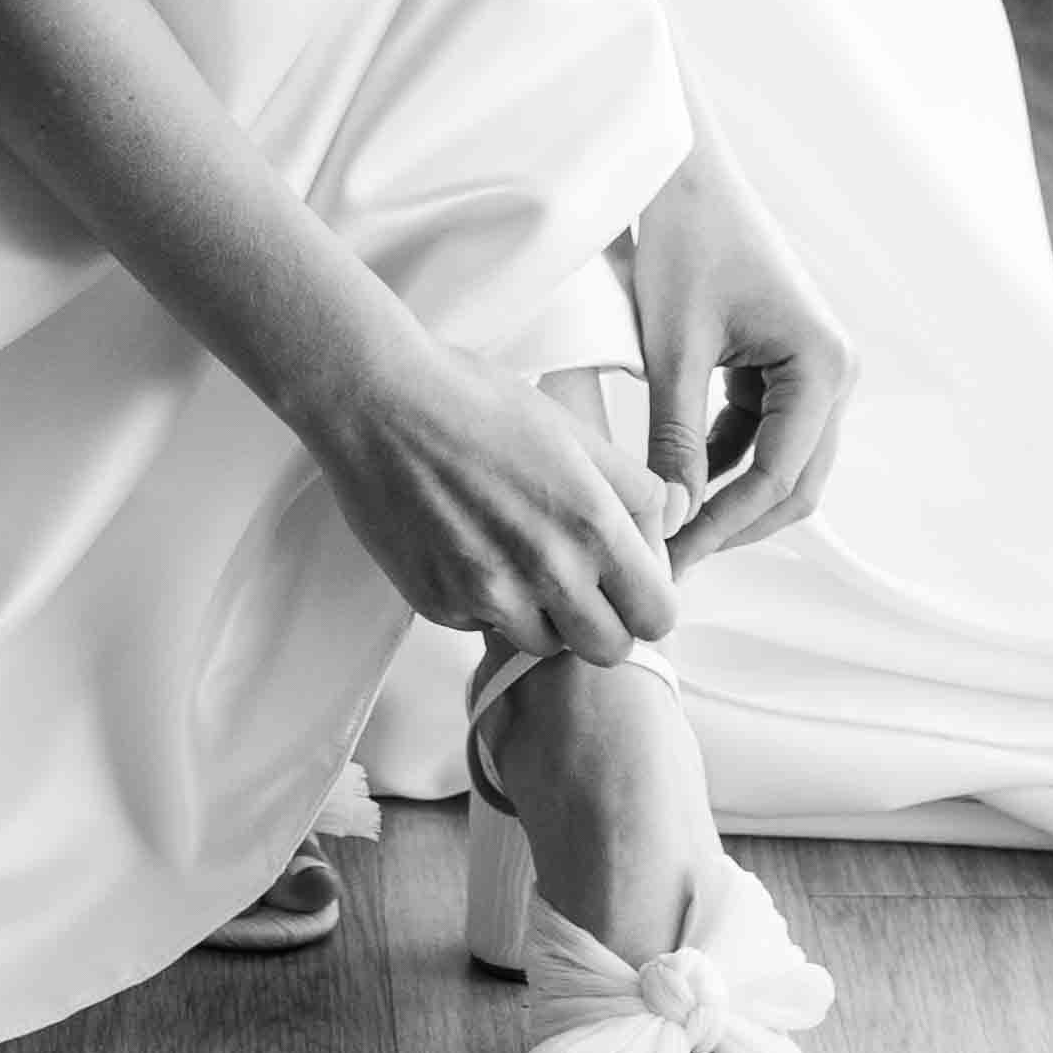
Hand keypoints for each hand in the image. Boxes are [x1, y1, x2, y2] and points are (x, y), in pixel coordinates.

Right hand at [304, 313, 682, 659]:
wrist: (378, 404)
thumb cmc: (474, 402)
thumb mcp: (573, 430)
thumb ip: (634, 487)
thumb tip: (675, 519)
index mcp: (592, 524)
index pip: (658, 614)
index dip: (650, 600)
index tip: (632, 582)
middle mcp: (546, 570)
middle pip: (609, 649)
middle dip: (604, 622)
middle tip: (583, 583)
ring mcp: (489, 595)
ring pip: (546, 646)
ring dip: (544, 617)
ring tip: (519, 557)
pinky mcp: (440, 605)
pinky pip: (484, 626)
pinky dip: (486, 602)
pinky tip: (470, 547)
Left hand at [623, 137, 855, 567]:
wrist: (682, 169)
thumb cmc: (682, 240)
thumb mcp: (672, 349)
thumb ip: (675, 439)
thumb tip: (672, 520)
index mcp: (823, 364)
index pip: (779, 477)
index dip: (725, 526)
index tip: (673, 559)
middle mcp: (834, 369)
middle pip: (794, 482)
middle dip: (735, 523)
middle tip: (673, 560)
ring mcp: (814, 365)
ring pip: (779, 462)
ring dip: (729, 496)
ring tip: (669, 530)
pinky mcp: (786, 361)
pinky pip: (761, 430)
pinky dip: (724, 459)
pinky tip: (677, 481)